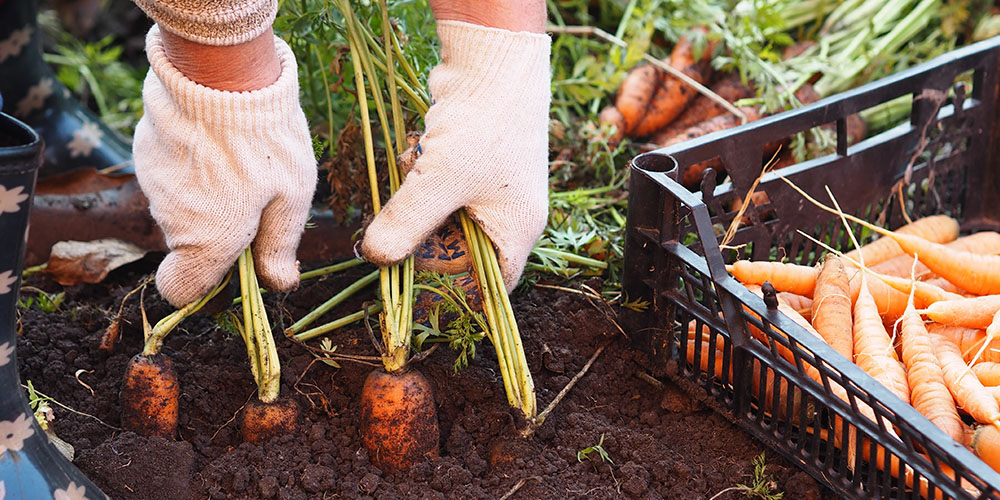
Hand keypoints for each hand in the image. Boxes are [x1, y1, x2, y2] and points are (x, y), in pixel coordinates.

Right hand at [133, 26, 316, 306]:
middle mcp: (170, 221)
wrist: (220, 73)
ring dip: (208, 197)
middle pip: (190, 246)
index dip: (206, 287)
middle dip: (220, 234)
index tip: (236, 268)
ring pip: (182, 207)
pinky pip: (172, 174)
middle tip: (258, 199)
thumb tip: (278, 285)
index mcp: (206, 242)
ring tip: (241, 160)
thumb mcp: (292, 197)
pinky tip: (218, 140)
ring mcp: (153, 184)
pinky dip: (192, 167)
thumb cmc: (266, 140)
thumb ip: (280, 245)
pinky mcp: (144, 151)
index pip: (181, 291)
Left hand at [361, 21, 550, 290]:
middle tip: (387, 240)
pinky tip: (413, 155)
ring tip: (407, 180)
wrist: (493, 61)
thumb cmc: (482, 127)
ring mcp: (485, 191)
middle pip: (457, 256)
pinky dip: (416, 181)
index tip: (409, 298)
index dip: (452, 300)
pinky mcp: (465, 167)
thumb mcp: (439, 180)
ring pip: (439, 221)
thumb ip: (405, 223)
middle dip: (421, 244)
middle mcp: (505, 217)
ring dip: (414, 208)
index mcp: (515, 233)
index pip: (488, 289)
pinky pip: (433, 192)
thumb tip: (372, 259)